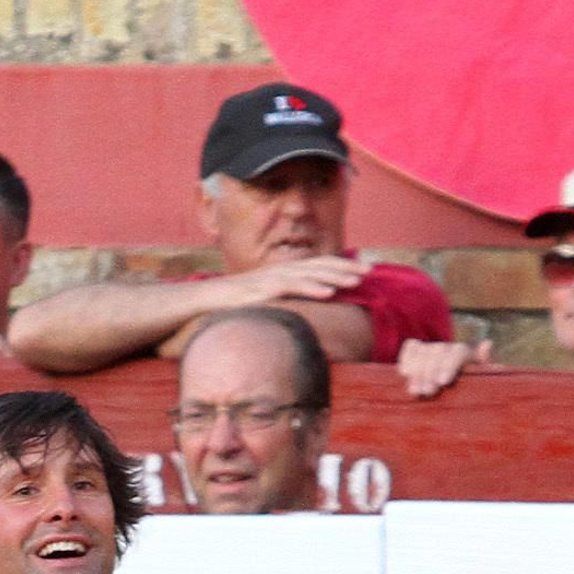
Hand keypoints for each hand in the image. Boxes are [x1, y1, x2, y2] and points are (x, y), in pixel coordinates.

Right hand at [211, 257, 365, 309]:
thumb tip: (302, 309)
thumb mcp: (264, 300)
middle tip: (370, 272)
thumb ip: (284, 299)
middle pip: (321, 265)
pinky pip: (293, 288)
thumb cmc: (234, 304)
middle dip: (346, 267)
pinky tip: (329, 293)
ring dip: (335, 277)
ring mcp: (273, 278)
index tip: (365, 270)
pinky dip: (312, 289)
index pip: (320, 265)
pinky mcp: (264, 290)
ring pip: (311, 274)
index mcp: (285, 272)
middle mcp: (283, 270)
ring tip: (356, 281)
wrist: (204, 301)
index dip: (343, 265)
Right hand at [397, 336, 491, 399]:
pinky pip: (411, 347)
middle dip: (430, 372)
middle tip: (427, 392)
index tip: (443, 382)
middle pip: (438, 351)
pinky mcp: (419, 353)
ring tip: (415, 391)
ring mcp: (434, 350)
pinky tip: (405, 373)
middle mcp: (451, 349)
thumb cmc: (476, 397)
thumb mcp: (486, 386)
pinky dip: (407, 357)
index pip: (458, 351)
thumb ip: (489, 369)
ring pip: (424, 351)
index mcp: (470, 355)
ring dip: (417, 371)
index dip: (449, 364)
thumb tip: (487, 345)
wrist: (458, 402)